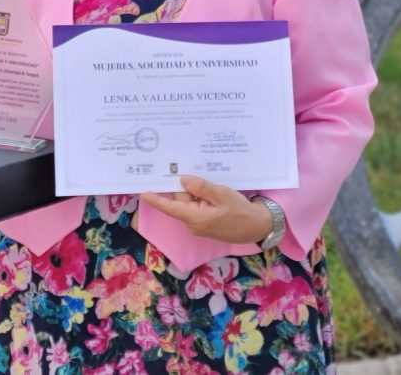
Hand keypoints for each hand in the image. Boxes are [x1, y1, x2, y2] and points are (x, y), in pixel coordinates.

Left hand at [140, 176, 273, 244]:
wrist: (256, 227)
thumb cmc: (240, 211)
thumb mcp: (222, 194)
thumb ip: (201, 187)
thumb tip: (182, 180)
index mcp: (195, 218)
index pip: (171, 208)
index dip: (156, 200)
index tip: (143, 192)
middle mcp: (193, 223)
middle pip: (181, 200)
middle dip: (187, 186)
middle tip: (198, 174)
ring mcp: (198, 224)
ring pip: (190, 202)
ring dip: (197, 192)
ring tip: (212, 185)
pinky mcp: (205, 222)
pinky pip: (197, 206)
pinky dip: (202, 198)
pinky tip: (213, 192)